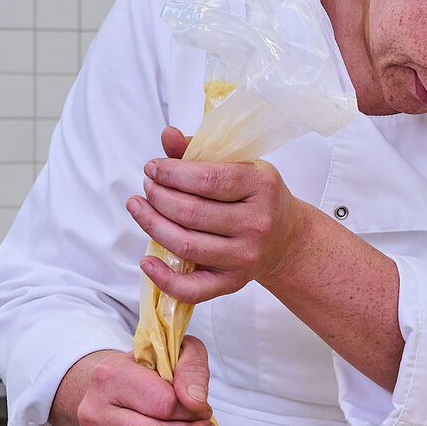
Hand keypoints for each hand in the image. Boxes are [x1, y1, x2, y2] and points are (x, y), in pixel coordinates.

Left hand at [127, 126, 305, 302]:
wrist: (287, 239)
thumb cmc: (258, 198)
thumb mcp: (240, 166)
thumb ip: (200, 151)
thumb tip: (167, 136)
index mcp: (261, 187)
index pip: (207, 179)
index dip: (171, 173)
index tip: (152, 168)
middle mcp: (256, 224)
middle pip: (192, 212)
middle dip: (158, 196)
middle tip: (146, 187)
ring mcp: (245, 257)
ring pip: (186, 245)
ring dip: (152, 225)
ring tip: (139, 208)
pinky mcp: (233, 283)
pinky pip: (193, 289)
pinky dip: (164, 278)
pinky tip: (146, 260)